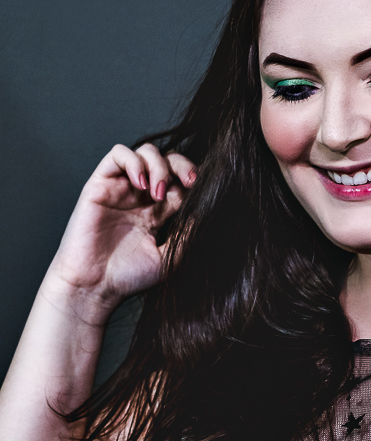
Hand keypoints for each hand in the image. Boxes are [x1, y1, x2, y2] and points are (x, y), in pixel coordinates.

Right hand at [46, 142, 195, 319]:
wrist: (94, 287)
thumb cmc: (128, 277)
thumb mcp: (169, 257)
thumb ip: (187, 234)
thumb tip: (205, 211)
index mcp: (159, 212)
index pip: (181, 183)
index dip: (193, 180)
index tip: (203, 189)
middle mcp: (141, 197)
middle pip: (167, 162)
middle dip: (182, 165)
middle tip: (190, 182)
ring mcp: (121, 189)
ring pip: (145, 153)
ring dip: (158, 165)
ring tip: (157, 192)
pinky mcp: (100, 185)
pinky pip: (117, 155)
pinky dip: (133, 161)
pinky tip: (141, 183)